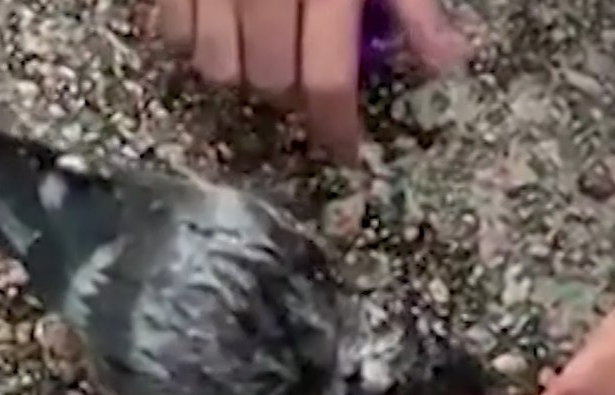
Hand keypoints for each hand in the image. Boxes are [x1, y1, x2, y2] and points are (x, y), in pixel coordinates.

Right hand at [154, 0, 467, 160]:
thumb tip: (448, 60)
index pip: (324, 78)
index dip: (334, 127)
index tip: (343, 153)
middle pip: (265, 79)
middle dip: (288, 92)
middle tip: (305, 76)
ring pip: (211, 64)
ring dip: (238, 71)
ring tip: (259, 50)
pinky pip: (166, 29)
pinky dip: (191, 40)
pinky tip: (216, 20)